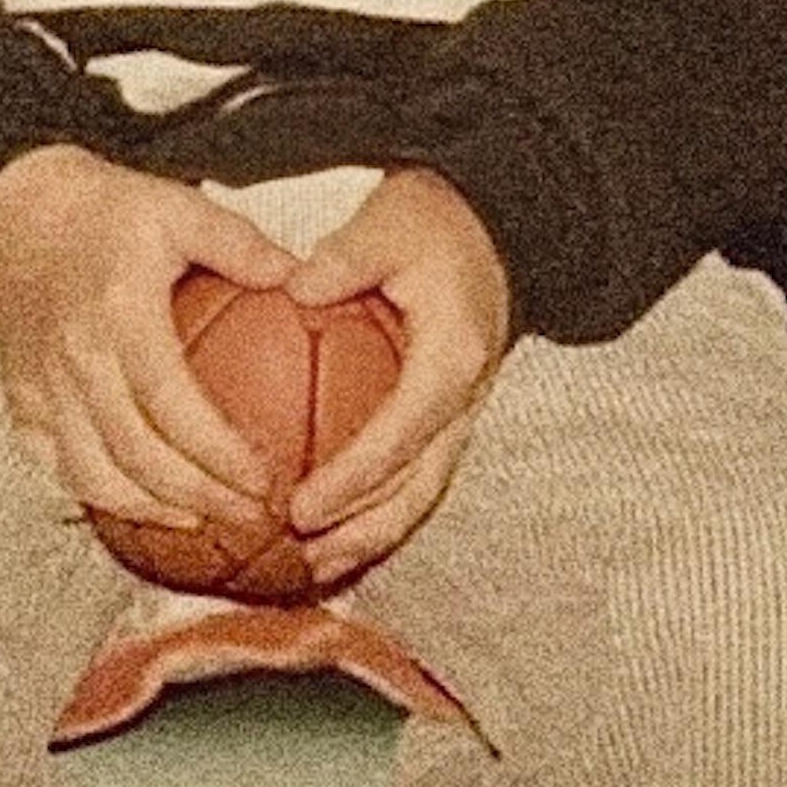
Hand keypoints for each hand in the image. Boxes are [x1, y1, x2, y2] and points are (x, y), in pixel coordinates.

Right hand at [0, 144, 299, 532]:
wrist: (20, 209)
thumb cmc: (110, 209)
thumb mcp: (181, 208)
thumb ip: (242, 246)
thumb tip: (308, 283)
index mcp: (121, 312)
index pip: (171, 404)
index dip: (217, 453)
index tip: (263, 480)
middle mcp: (76, 357)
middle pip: (135, 454)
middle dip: (197, 497)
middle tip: (249, 516)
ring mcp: (42, 385)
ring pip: (91, 474)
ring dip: (148, 510)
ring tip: (201, 519)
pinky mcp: (20, 400)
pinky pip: (57, 465)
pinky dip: (97, 494)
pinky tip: (139, 502)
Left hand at [281, 165, 512, 582]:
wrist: (494, 221)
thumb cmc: (436, 220)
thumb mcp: (389, 221)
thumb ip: (345, 256)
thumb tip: (293, 288)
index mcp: (453, 358)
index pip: (402, 436)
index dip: (352, 479)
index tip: (300, 508)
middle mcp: (465, 397)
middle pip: (419, 487)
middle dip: (364, 531)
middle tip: (302, 558)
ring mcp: (463, 410)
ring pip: (423, 492)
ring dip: (373, 533)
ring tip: (315, 566)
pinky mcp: (449, 412)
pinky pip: (417, 473)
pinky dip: (379, 506)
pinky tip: (331, 523)